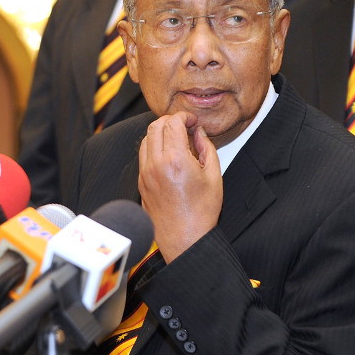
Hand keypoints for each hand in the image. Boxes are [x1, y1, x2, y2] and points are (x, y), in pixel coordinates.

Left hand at [138, 111, 222, 262]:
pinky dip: (154, 148)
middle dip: (170, 121)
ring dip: (160, 133)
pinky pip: (143, 156)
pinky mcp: (141, 183)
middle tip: (185, 126)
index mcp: (175, 160)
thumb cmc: (201, 212)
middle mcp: (155, 164)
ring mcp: (145, 174)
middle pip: (155, 126)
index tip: (193, 121)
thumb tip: (199, 133)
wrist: (185, 238)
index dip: (184, 116)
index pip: (172, 123)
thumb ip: (207, 148)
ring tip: (176, 141)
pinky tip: (169, 155)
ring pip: (145, 139)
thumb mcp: (213, 176)